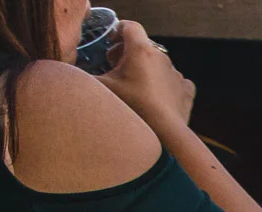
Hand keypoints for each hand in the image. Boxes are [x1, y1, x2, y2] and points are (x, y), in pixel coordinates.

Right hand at [96, 21, 194, 137]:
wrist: (164, 135)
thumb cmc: (132, 109)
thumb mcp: (102, 90)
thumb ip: (87, 76)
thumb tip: (75, 74)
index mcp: (141, 50)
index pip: (130, 27)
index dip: (118, 32)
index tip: (110, 44)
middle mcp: (162, 57)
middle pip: (143, 45)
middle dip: (128, 53)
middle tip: (116, 68)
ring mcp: (176, 73)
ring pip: (158, 64)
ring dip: (146, 70)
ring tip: (134, 88)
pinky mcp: (186, 89)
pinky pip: (174, 81)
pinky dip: (165, 85)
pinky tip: (156, 97)